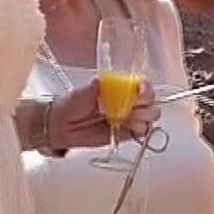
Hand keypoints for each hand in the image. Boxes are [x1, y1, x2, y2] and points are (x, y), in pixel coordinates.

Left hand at [48, 78, 163, 154]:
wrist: (62, 125)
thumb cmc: (72, 104)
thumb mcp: (83, 91)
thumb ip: (96, 86)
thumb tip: (101, 81)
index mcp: (121, 86)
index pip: (143, 84)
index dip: (146, 88)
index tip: (140, 92)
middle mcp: (129, 100)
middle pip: (151, 100)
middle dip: (147, 104)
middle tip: (133, 108)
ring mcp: (130, 117)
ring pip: (150, 116)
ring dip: (143, 118)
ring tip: (127, 120)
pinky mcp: (128, 132)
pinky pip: (142, 131)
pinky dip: (139, 130)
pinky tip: (127, 127)